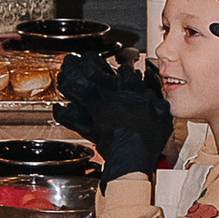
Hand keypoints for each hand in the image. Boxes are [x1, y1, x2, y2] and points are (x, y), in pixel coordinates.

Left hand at [54, 49, 173, 179]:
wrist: (132, 158)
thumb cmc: (147, 137)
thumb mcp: (160, 113)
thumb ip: (154, 101)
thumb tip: (153, 96)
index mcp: (125, 89)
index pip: (118, 67)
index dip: (110, 60)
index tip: (109, 59)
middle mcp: (106, 96)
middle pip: (86, 71)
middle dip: (78, 64)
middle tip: (74, 61)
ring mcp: (94, 111)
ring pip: (74, 89)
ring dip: (67, 81)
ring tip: (64, 76)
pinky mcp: (87, 128)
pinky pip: (69, 118)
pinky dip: (62, 112)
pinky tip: (59, 108)